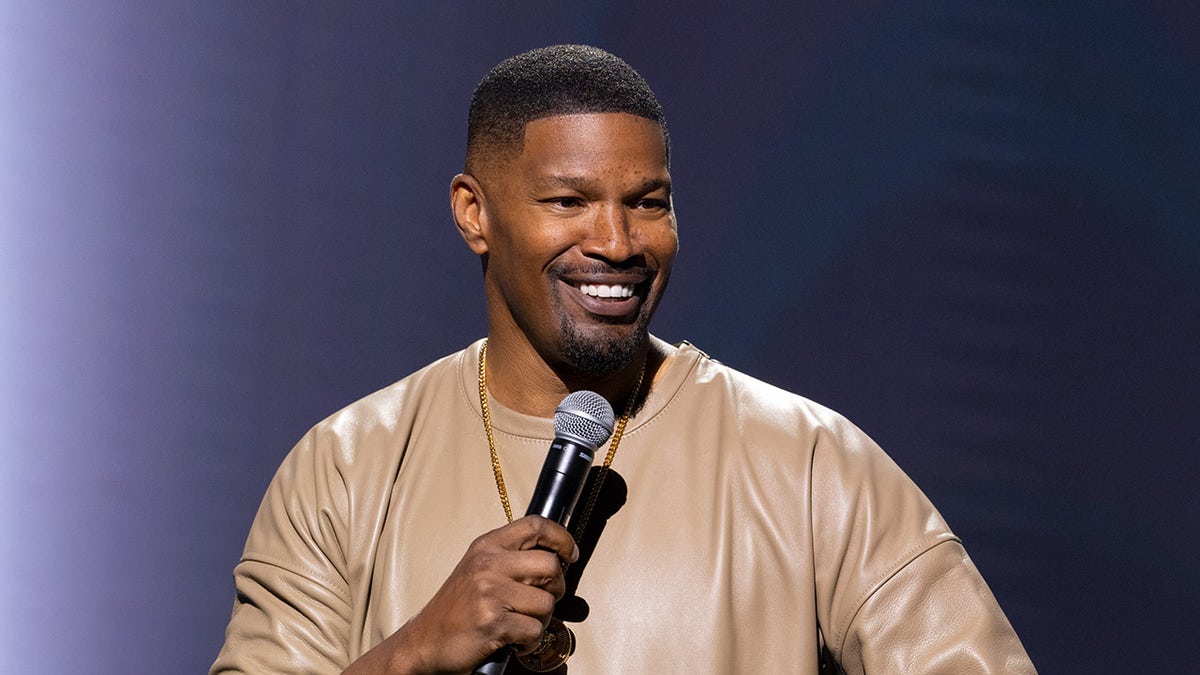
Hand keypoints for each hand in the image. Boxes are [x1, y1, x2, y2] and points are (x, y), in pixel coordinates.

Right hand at [343, 515, 578, 674]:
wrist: (423, 642)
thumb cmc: (456, 609)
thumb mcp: (478, 569)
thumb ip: (511, 558)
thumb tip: (556, 556)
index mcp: (486, 546)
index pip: (535, 525)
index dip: (562, 538)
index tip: (570, 554)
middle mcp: (488, 564)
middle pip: (550, 565)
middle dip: (557, 587)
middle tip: (544, 599)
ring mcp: (490, 593)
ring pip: (547, 603)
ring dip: (540, 620)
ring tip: (519, 623)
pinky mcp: (493, 623)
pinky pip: (534, 631)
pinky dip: (529, 641)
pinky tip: (512, 639)